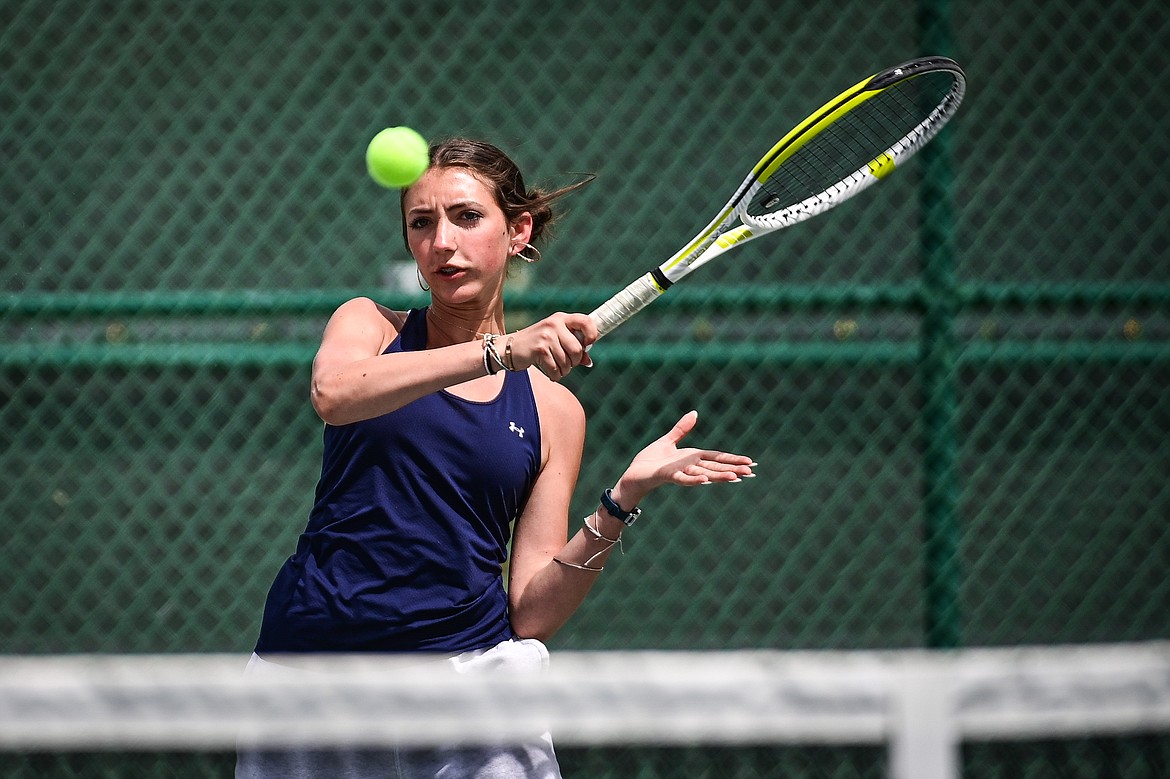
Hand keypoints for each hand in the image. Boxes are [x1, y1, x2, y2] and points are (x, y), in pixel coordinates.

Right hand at [508, 312, 596, 380]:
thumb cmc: (538, 344)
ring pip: (567, 362)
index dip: (592, 334)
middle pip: (577, 349)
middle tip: (568, 364)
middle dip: (574, 362)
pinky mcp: (539, 349)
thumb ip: (573, 347)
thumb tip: (588, 361)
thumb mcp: (556, 340)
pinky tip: (550, 372)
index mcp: (561, 318)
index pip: (586, 321)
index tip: (588, 345)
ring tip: (556, 368)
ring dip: (564, 371)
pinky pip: (556, 369)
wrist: (510, 348)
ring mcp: (546, 336)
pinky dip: (555, 375)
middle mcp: (554, 324)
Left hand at [613, 410, 755, 506]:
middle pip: (715, 467)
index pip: (717, 458)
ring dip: (719, 476)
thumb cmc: (650, 460)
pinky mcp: (668, 475)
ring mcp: (680, 472)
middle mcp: (689, 466)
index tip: (750, 463)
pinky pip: (683, 479)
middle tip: (752, 473)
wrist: (633, 474)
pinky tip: (704, 481)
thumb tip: (695, 413)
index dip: (733, 459)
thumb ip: (682, 428)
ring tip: (736, 477)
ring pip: (704, 474)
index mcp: (691, 457)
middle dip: (733, 469)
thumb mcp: (668, 440)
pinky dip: (694, 480)